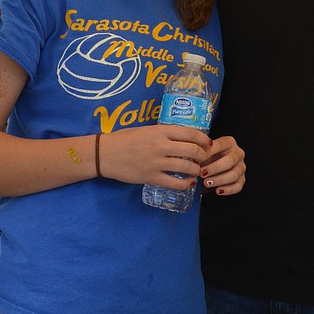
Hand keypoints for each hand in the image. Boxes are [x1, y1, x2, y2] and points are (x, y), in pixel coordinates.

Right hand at [97, 123, 212, 187]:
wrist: (105, 153)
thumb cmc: (124, 139)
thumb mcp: (146, 130)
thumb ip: (164, 133)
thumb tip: (183, 137)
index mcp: (160, 131)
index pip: (191, 133)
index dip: (203, 139)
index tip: (208, 144)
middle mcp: (161, 146)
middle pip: (192, 150)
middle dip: (202, 156)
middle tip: (203, 159)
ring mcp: (156, 162)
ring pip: (186, 167)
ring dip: (196, 170)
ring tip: (196, 171)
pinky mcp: (151, 177)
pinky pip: (174, 183)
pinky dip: (185, 184)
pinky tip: (188, 182)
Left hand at [199, 135, 245, 195]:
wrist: (210, 169)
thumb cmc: (206, 159)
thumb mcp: (202, 153)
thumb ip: (199, 153)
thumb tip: (192, 156)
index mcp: (228, 142)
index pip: (220, 145)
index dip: (209, 153)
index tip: (198, 159)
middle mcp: (237, 153)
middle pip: (230, 160)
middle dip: (215, 168)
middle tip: (202, 173)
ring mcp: (241, 167)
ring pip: (234, 174)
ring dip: (219, 180)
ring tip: (207, 183)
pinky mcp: (242, 179)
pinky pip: (238, 186)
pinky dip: (228, 189)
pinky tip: (218, 190)